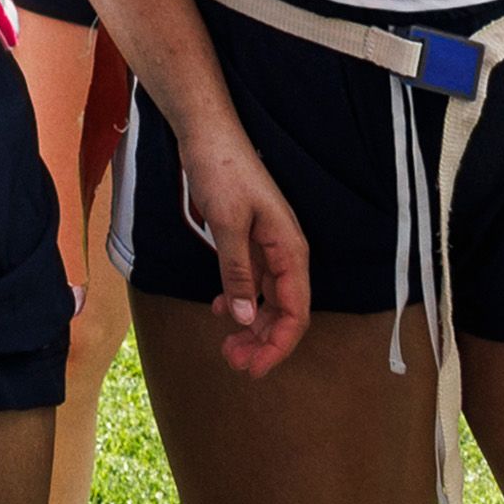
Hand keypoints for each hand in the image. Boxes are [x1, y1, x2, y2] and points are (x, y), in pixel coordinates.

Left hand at [171, 103, 311, 373]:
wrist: (208, 135)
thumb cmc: (222, 172)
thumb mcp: (228, 225)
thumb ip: (239, 272)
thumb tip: (248, 319)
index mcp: (290, 249)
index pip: (296, 310)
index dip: (279, 344)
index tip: (255, 368)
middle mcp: (285, 251)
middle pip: (284, 310)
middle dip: (263, 341)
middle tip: (234, 362)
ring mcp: (268, 246)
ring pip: (268, 299)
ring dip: (252, 326)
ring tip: (228, 347)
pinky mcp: (249, 240)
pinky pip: (253, 281)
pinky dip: (240, 300)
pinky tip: (222, 310)